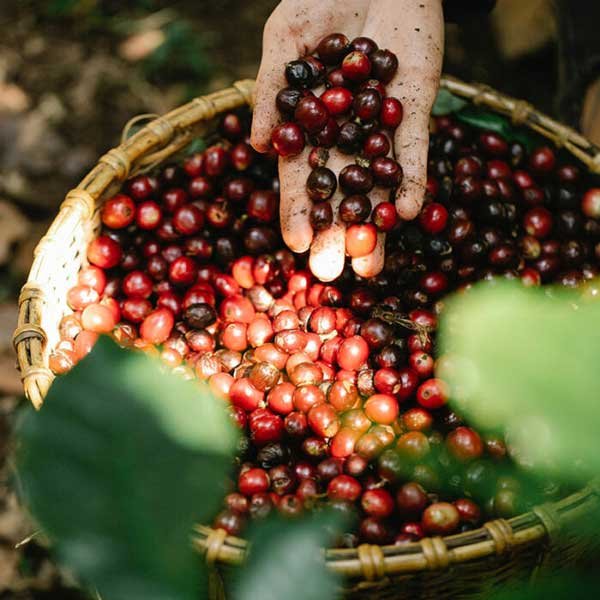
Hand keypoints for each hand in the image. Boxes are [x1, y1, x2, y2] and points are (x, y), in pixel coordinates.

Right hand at [251, 0, 443, 280]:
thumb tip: (256, 143)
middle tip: (332, 271)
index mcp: (309, 126)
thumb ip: (270, 88)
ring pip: (377, 184)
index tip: (296, 245)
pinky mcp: (416, 112)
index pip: (302, 177)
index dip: (299, 211)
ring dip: (374, 223)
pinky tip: (408, 212)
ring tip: (371, 264)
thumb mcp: (284, 38)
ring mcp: (382, 128)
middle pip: (340, 192)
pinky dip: (412, 180)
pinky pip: (414, 151)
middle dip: (336, 232)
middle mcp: (345, 136)